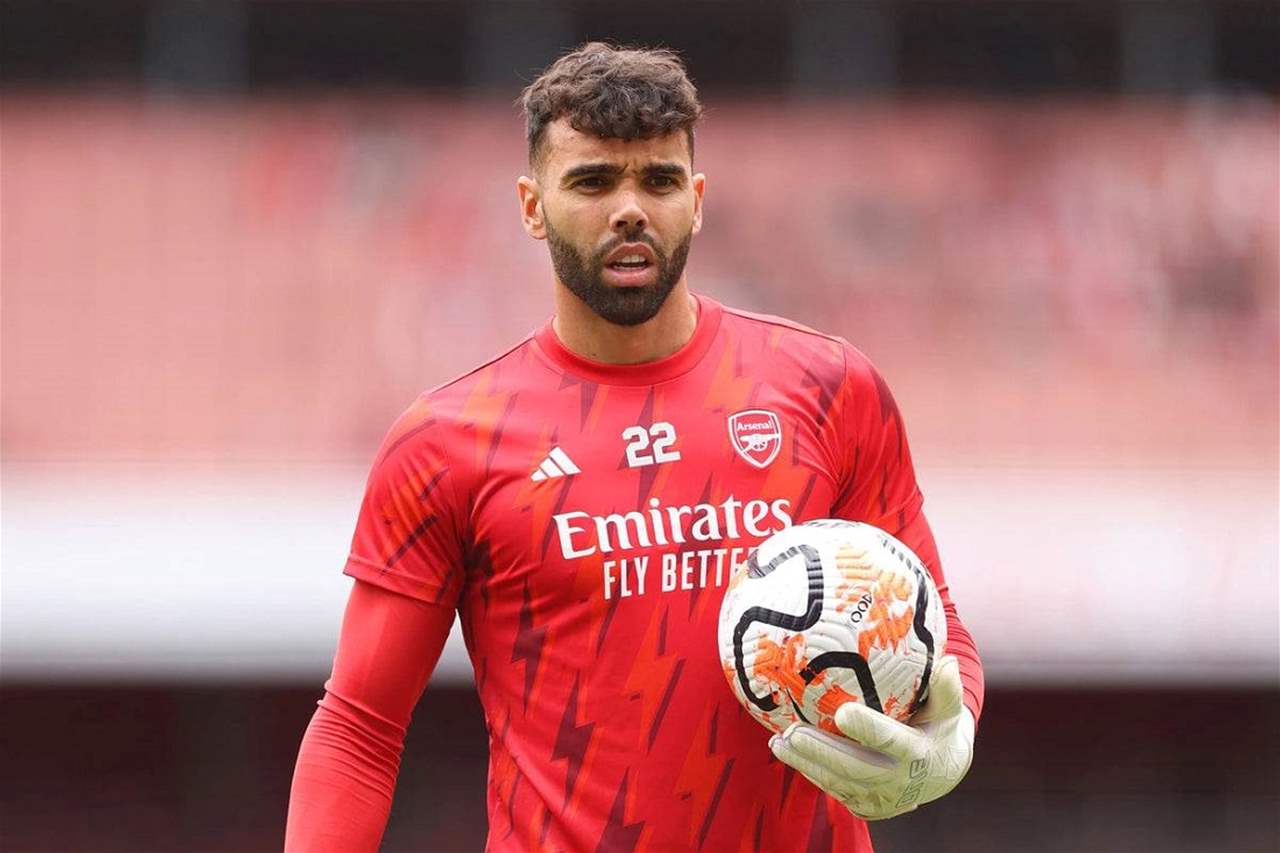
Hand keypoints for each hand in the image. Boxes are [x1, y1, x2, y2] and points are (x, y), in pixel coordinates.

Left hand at [768, 655, 973, 820]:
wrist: (942, 772)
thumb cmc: (939, 727)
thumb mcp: (948, 708)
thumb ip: (946, 688)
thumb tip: (949, 660)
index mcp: (919, 754)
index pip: (891, 741)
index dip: (868, 729)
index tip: (842, 712)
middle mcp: (900, 782)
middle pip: (855, 768)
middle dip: (821, 752)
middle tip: (791, 732)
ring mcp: (882, 799)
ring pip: (839, 783)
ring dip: (806, 764)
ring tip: (778, 742)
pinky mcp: (867, 807)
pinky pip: (835, 790)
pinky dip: (811, 773)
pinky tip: (788, 754)